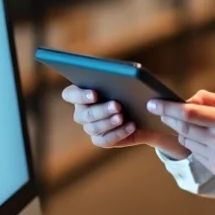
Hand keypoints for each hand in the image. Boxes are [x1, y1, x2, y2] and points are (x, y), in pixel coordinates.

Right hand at [61, 86, 187, 158]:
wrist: (144, 111)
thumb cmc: (131, 90)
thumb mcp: (130, 81)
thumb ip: (123, 77)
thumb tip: (126, 75)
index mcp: (82, 92)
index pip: (70, 94)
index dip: (79, 95)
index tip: (95, 94)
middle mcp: (82, 111)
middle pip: (84, 114)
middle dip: (101, 110)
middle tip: (117, 105)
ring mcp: (90, 127)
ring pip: (93, 128)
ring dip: (108, 122)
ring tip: (123, 117)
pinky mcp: (100, 139)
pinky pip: (105, 140)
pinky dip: (118, 133)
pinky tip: (131, 126)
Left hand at [147, 92, 214, 178]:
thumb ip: (208, 99)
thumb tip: (185, 101)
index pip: (188, 114)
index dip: (167, 108)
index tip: (152, 103)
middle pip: (183, 128)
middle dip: (171, 119)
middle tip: (163, 111)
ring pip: (187, 141)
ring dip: (185, 132)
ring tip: (200, 127)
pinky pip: (195, 153)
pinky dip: (196, 145)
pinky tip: (209, 141)